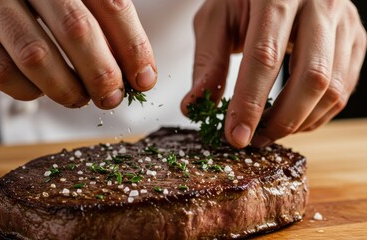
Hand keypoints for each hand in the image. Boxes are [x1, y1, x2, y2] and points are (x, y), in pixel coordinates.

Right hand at [0, 0, 156, 108]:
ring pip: (36, 55)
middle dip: (102, 74)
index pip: (111, 4)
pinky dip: (27, 90)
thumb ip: (98, 24)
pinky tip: (38, 91)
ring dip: (66, 88)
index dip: (133, 47)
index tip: (143, 79)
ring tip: (78, 97)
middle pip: (77, 29)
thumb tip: (135, 72)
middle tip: (111, 96)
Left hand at [181, 0, 366, 147]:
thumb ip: (208, 61)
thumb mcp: (217, 19)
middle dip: (281, 120)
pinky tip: (292, 118)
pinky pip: (344, 88)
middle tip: (253, 140)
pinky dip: (317, 113)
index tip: (235, 136)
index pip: (265, 57)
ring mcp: (344, 22)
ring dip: (300, 121)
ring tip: (269, 131)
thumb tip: (193, 106)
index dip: (250, 102)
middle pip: (312, 77)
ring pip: (334, 88)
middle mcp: (320, 4)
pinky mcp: (355, 39)